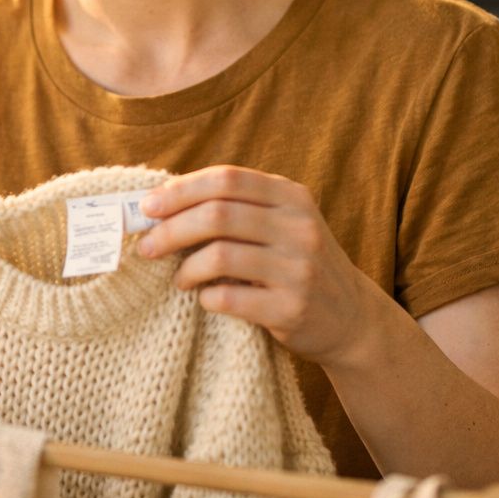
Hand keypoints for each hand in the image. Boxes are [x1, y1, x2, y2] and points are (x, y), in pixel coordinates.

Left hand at [137, 165, 383, 366]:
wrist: (353, 319)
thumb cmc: (297, 264)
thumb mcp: (281, 223)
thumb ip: (236, 208)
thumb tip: (161, 203)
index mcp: (291, 196)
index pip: (226, 179)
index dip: (180, 190)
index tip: (147, 207)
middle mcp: (299, 227)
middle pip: (217, 216)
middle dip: (170, 230)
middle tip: (146, 247)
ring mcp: (299, 268)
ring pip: (219, 256)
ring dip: (186, 269)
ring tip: (178, 279)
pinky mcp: (293, 308)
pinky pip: (229, 298)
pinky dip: (207, 298)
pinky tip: (206, 300)